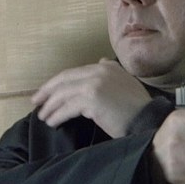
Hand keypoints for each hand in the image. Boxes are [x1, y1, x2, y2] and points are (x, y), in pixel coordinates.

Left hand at [31, 59, 151, 137]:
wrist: (148, 121)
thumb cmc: (137, 109)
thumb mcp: (125, 83)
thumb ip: (111, 72)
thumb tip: (100, 61)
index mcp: (107, 67)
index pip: (74, 72)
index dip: (57, 83)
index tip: (46, 92)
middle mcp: (100, 70)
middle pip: (64, 79)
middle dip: (47, 91)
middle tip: (36, 102)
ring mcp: (95, 83)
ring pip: (63, 94)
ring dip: (50, 106)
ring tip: (43, 116)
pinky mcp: (91, 98)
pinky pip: (67, 107)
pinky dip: (57, 115)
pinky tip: (52, 122)